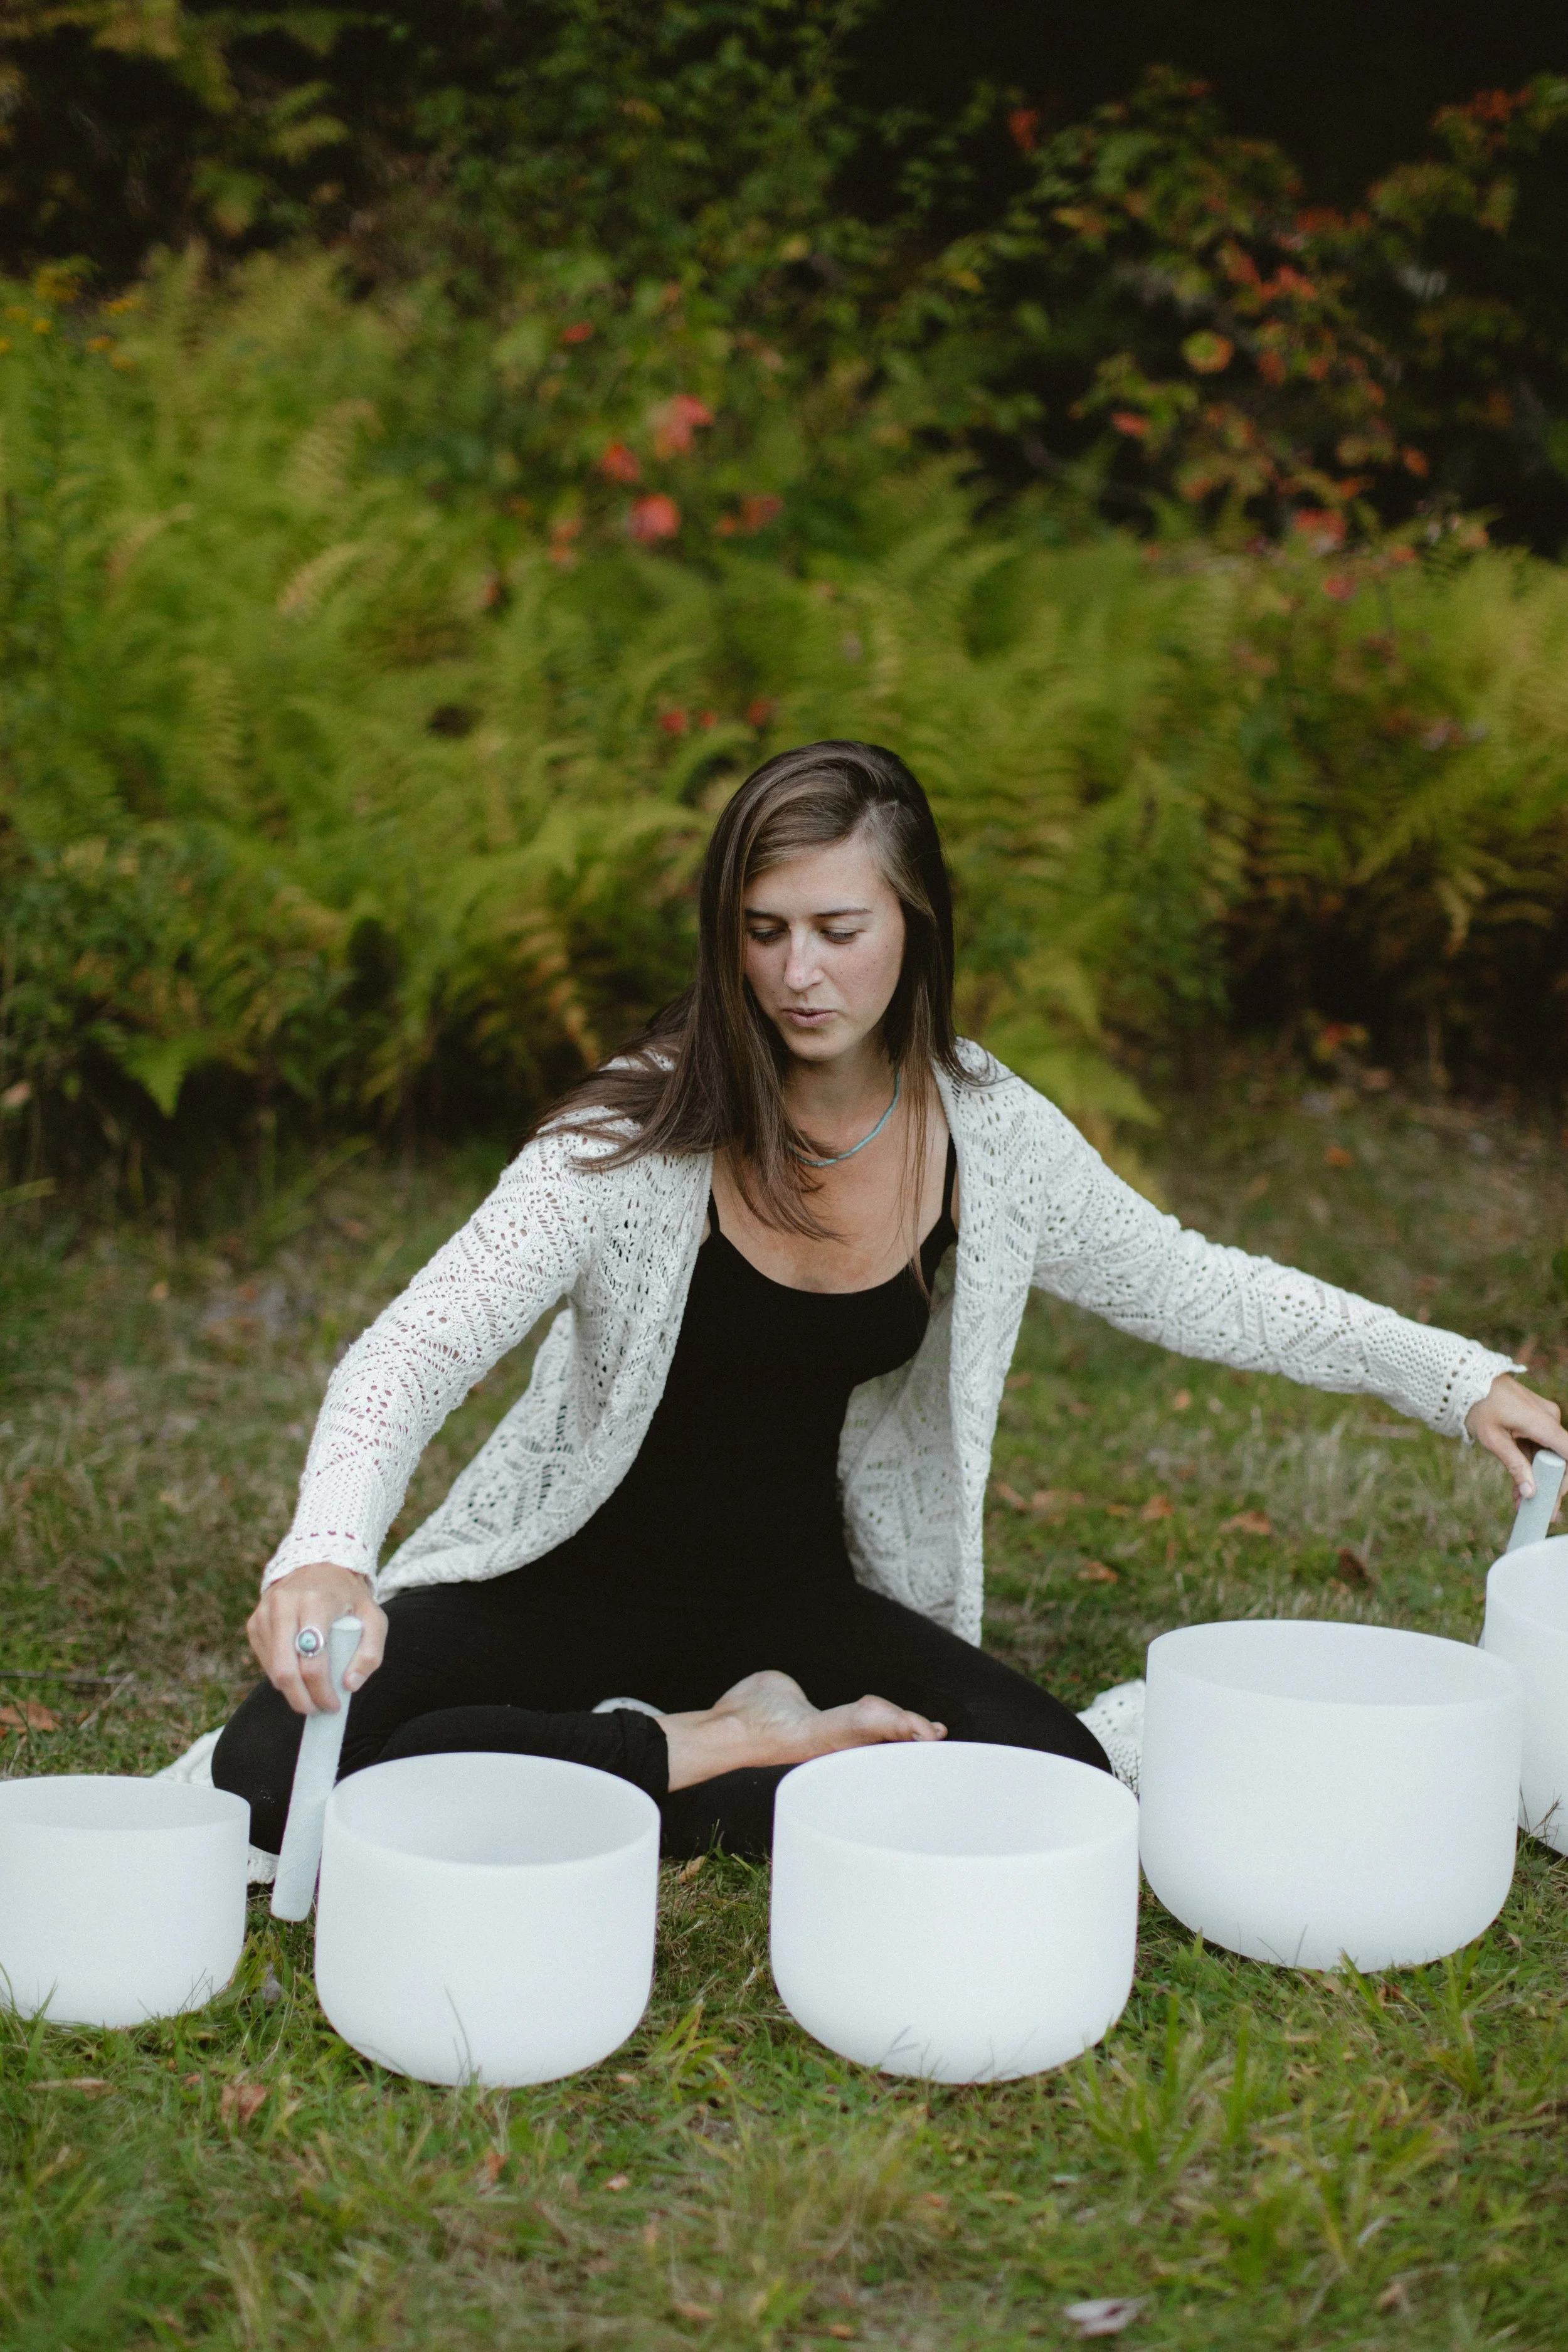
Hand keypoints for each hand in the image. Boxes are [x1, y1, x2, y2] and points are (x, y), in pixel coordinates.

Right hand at [246, 1561, 386, 1716]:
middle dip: (301, 1699)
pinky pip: (265, 1660)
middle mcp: (284, 1605)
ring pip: (272, 1668)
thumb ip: (371, 1652)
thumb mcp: (373, 1616)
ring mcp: (265, 1613)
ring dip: (290, 1690)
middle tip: (316, 1711)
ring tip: (311, 1694)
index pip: (313, 1660)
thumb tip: (350, 1685)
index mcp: (316, 1601)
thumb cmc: (348, 1595)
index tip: (334, 1706)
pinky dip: (280, 1675)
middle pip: (285, 1669)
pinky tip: (298, 1673)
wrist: (318, 1565)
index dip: (322, 1691)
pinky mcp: (254, 1622)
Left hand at [1465, 1374, 1565, 1504]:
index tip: (1553, 1500)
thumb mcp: (1494, 1439)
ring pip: (1546, 1456)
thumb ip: (1515, 1465)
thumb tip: (1531, 1493)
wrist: (1465, 1377)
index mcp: (1543, 1422)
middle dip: (1548, 1487)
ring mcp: (1542, 1419)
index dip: (1565, 1480)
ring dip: (1535, 1479)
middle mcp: (1548, 1419)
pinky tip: (1518, 1489)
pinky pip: (1536, 1447)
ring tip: (1521, 1505)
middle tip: (1539, 1513)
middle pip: (1559, 1460)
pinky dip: (1528, 1466)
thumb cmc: (1478, 1405)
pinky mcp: (1533, 1420)